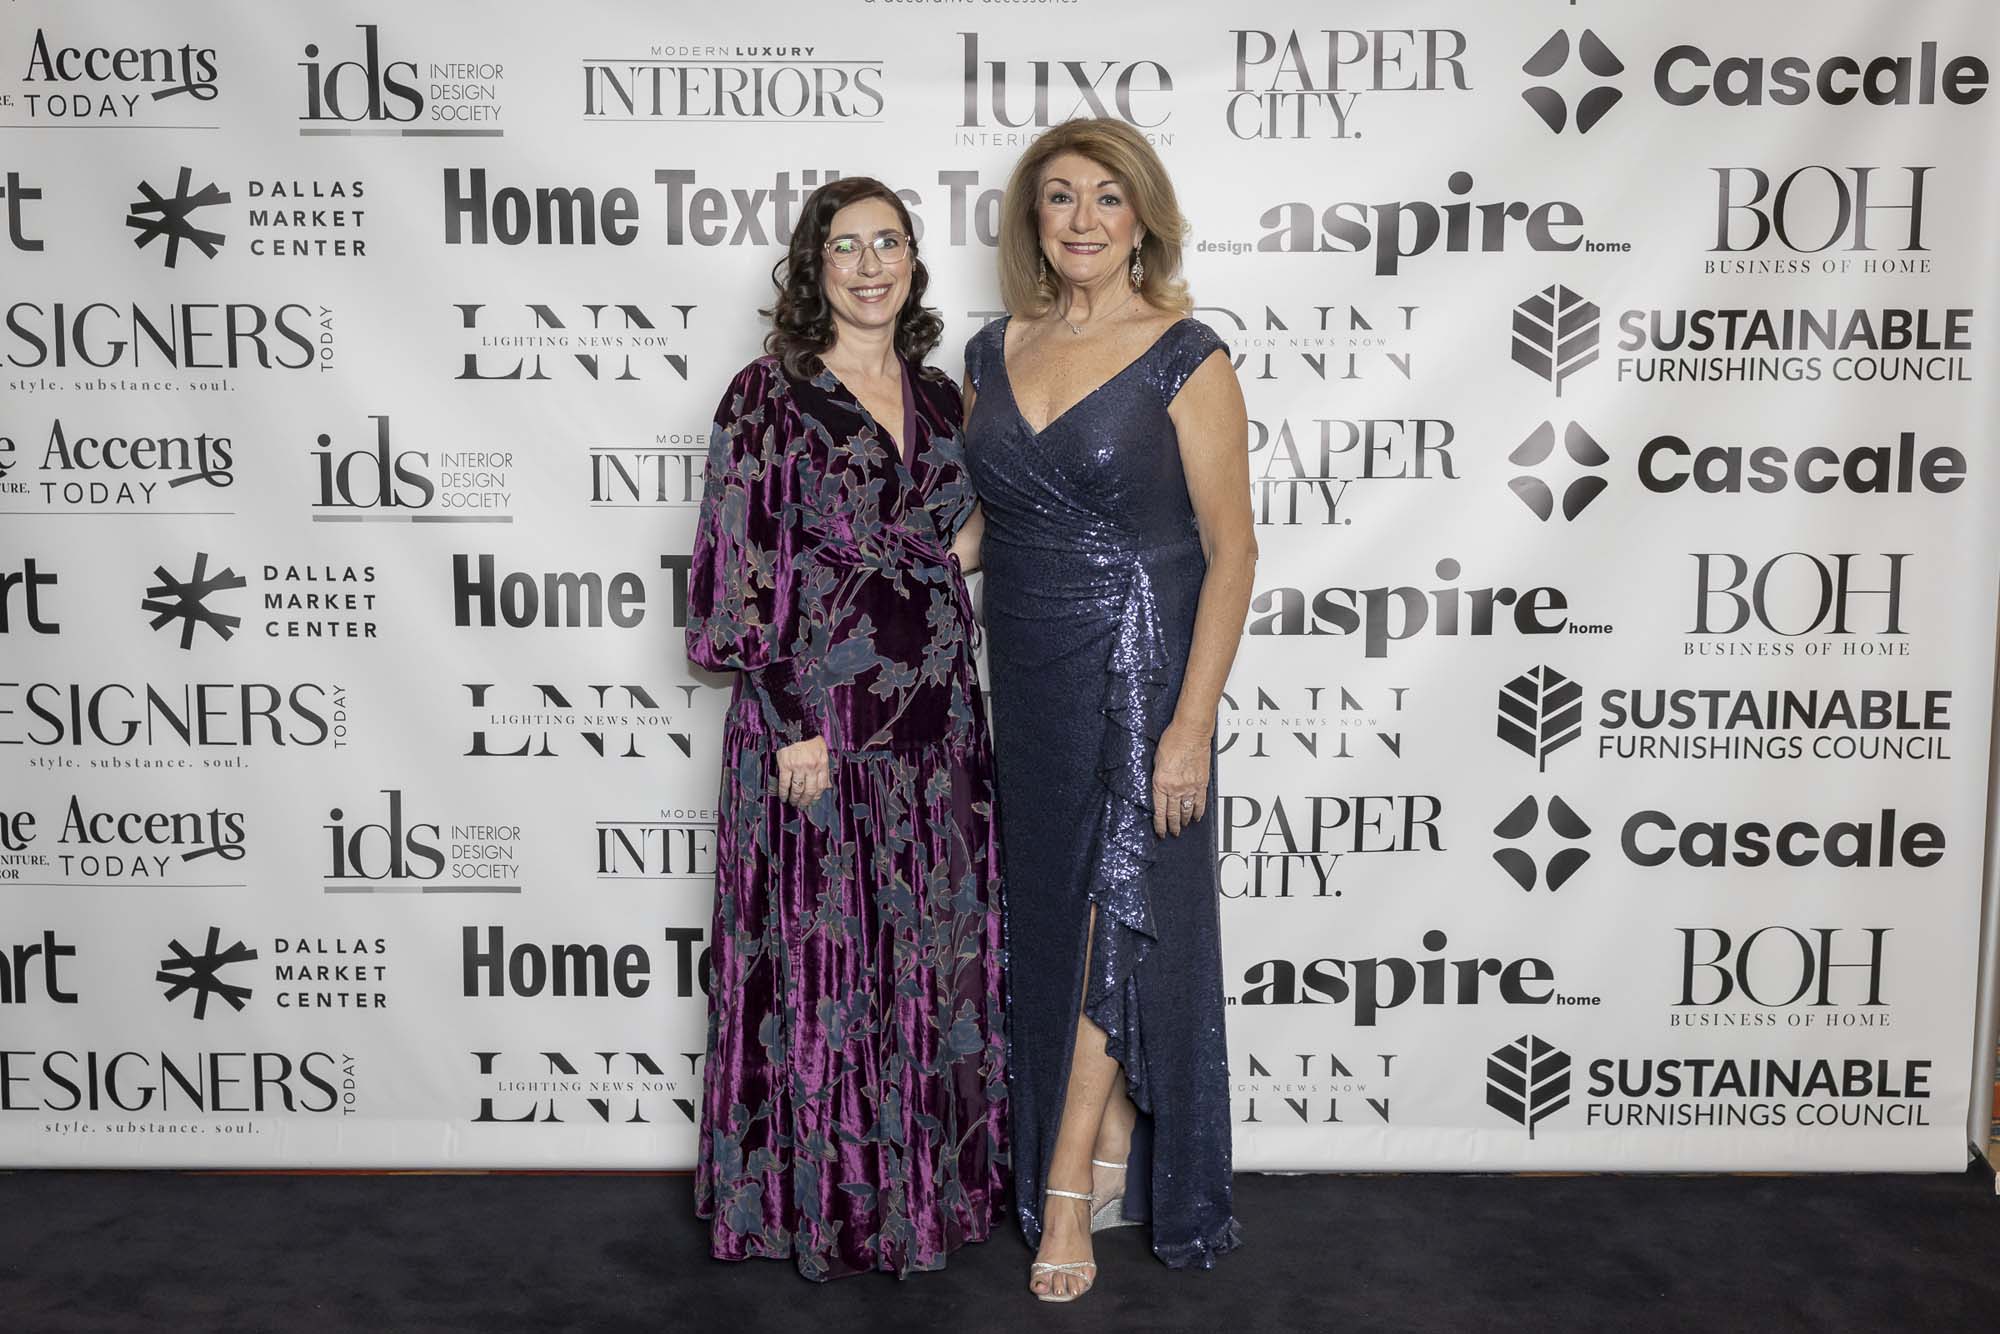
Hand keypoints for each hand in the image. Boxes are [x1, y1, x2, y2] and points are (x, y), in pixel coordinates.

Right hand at [775, 736, 830, 808]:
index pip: (822, 786)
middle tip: (802, 806)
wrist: (795, 727)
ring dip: (795, 799)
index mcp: (822, 763)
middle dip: (806, 801)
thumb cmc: (810, 738)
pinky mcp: (785, 766)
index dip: (817, 796)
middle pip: (810, 791)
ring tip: (793, 803)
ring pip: (797, 789)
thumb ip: (825, 768)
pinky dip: (783, 792)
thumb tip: (828, 786)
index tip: (813, 801)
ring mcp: (798, 767)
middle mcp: (812, 767)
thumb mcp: (823, 751)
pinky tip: (783, 798)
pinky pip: (785, 783)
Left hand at [1150, 720, 1208, 837]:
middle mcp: (1175, 788)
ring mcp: (1190, 787)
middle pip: (1173, 814)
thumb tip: (1158, 788)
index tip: (1160, 832)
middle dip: (1172, 826)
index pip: (1159, 811)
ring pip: (1186, 811)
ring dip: (1184, 821)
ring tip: (1182, 827)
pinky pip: (1200, 803)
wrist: (1191, 732)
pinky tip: (1196, 817)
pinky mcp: (1202, 783)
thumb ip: (1157, 777)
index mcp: (1160, 783)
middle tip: (1173, 833)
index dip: (1160, 825)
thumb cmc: (1172, 740)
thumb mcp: (1156, 761)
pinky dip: (1198, 812)